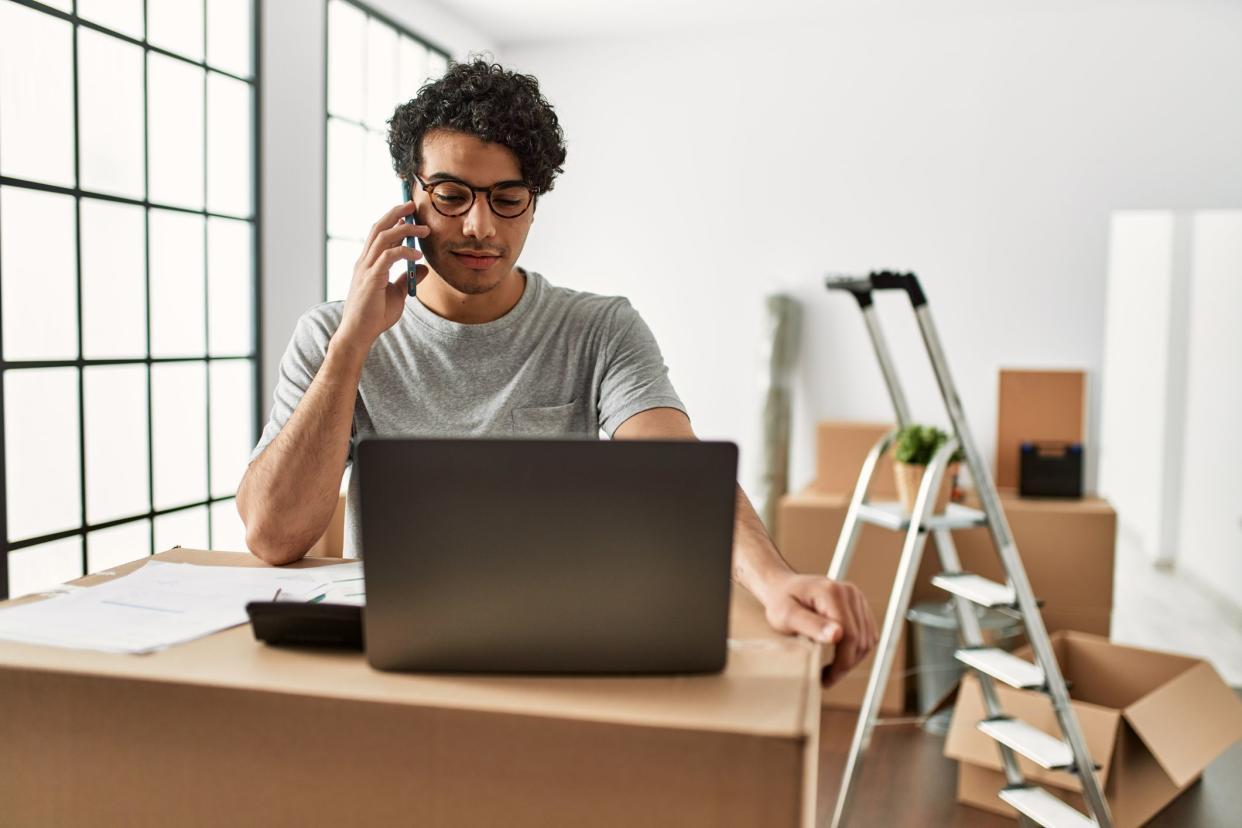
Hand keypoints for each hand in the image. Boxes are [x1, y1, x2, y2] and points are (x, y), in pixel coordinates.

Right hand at [337, 201, 429, 348]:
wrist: (359, 334)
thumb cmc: (374, 316)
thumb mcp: (398, 294)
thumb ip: (408, 279)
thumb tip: (424, 268)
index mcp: (368, 263)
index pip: (379, 234)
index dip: (393, 220)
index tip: (408, 214)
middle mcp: (364, 261)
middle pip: (378, 228)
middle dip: (395, 213)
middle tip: (412, 205)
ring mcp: (365, 268)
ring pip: (383, 237)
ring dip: (404, 229)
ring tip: (423, 229)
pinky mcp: (371, 279)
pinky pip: (388, 257)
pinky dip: (404, 251)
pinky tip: (417, 254)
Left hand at [760, 573, 878, 686]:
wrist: (781, 586)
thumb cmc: (780, 601)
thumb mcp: (786, 615)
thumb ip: (810, 624)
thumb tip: (837, 635)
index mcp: (832, 593)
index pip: (849, 636)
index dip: (841, 663)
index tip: (825, 679)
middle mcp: (849, 592)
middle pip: (861, 640)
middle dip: (846, 664)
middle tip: (826, 678)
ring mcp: (856, 597)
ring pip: (867, 639)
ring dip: (852, 659)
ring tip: (831, 670)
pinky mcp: (858, 605)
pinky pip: (867, 634)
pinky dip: (856, 650)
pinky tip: (839, 657)